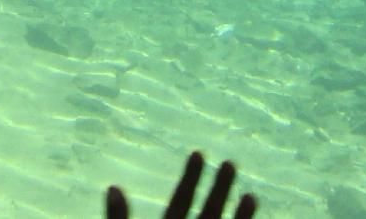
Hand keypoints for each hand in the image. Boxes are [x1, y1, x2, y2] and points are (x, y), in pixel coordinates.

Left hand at [106, 151, 257, 218]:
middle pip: (208, 213)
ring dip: (240, 217)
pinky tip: (253, 212)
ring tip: (251, 196)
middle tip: (231, 162)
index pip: (181, 199)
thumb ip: (119, 218)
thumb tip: (112, 187)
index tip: (198, 152)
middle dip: (220, 189)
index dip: (190, 176)